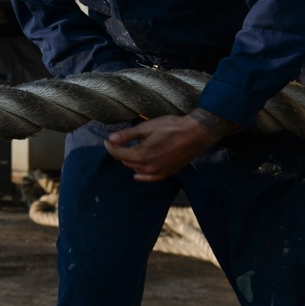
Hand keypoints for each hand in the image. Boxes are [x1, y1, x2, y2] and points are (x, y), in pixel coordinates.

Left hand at [104, 114, 219, 181]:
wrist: (196, 133)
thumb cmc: (172, 127)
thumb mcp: (146, 127)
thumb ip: (127, 135)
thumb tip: (111, 139)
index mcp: (141, 155)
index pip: (118, 154)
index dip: (110, 147)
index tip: (107, 140)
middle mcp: (149, 167)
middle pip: (127, 162)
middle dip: (120, 153)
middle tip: (118, 143)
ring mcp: (160, 171)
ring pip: (137, 170)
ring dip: (130, 162)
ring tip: (128, 152)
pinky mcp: (169, 173)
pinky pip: (151, 178)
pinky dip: (142, 176)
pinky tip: (138, 174)